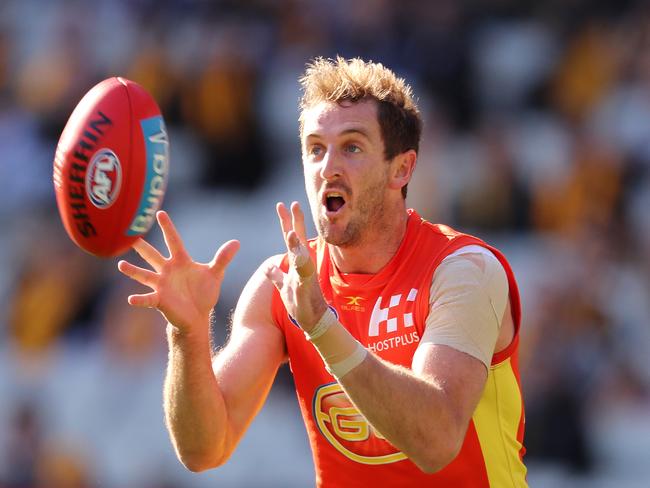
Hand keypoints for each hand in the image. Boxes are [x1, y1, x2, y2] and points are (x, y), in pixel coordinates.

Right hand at [117, 211, 239, 333]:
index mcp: (181, 261)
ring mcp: (161, 285)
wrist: (198, 316)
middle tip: (129, 236)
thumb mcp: (215, 274)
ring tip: (121, 265)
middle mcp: (167, 271)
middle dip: (142, 246)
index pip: (173, 240)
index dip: (168, 227)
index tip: (160, 213)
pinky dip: (139, 299)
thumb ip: (223, 258)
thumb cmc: (203, 293)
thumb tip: (236, 242)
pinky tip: (131, 299)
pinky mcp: (160, 300)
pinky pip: (148, 299)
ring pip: (144, 275)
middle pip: (153, 255)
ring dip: (133, 271)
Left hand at [265, 202, 327, 331]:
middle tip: (291, 204)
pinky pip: (304, 273)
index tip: (281, 206)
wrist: (313, 320)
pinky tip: (297, 255)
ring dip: (296, 242)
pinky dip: (301, 264)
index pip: (290, 238)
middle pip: (297, 239)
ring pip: (301, 254)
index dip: (286, 222)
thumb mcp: (284, 286)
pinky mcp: (307, 286)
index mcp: (296, 263)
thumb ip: (276, 275)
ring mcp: (306, 274)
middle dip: (294, 222)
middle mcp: (303, 264)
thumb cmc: (300, 302)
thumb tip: (268, 267)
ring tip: (290, 229)